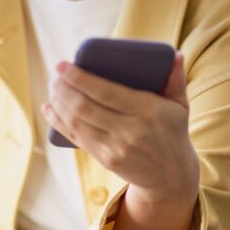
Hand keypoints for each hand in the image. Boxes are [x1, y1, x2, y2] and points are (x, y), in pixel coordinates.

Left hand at [42, 53, 198, 205]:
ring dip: (59, 103)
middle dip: (64, 89)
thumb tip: (176, 54)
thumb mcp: (180, 106)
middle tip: (56, 75)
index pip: (105, 92)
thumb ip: (176, 79)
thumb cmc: (172, 132)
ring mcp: (115, 148)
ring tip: (53, 87)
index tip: (63, 65)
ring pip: (77, 122)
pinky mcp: (105, 159)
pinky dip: (58, 122)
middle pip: (85, 107)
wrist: (171, 176)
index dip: (80, 78)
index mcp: (147, 111)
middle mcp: (129, 131)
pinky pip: (76, 138)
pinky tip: (50, 108)